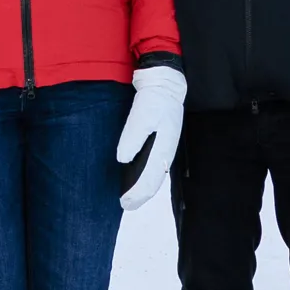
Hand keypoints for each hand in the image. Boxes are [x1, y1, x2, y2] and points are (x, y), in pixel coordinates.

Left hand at [112, 66, 188, 211]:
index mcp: (163, 148)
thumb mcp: (142, 115)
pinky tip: (135, 177)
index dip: (138, 193)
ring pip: (155, 175)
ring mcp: (165, 147)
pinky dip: (145, 176)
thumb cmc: (154, 99)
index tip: (125, 203)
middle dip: (141, 195)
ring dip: (144, 187)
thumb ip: (133, 136)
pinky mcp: (162, 142)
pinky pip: (154, 166)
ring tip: (130, 197)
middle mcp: (166, 152)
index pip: (151, 178)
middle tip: (126, 205)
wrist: (165, 84)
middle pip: (154, 181)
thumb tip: (123, 159)